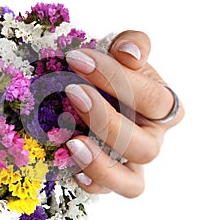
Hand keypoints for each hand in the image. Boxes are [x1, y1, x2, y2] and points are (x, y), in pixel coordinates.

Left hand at [64, 30, 184, 196]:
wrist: (102, 91)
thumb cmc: (115, 75)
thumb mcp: (124, 53)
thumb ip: (132, 44)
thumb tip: (129, 51)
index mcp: (163, 107)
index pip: (153, 98)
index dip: (116, 78)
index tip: (78, 59)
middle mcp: (151, 138)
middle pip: (145, 147)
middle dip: (107, 122)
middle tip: (73, 93)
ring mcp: (133, 162)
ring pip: (132, 183)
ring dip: (101, 164)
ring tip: (73, 142)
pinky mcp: (114, 174)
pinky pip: (110, 190)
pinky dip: (93, 182)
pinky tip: (72, 164)